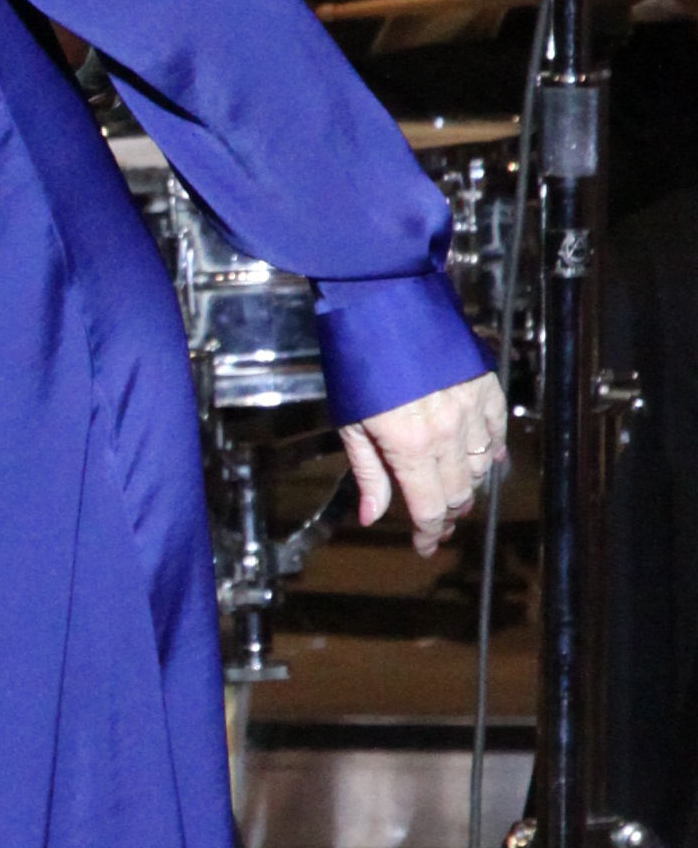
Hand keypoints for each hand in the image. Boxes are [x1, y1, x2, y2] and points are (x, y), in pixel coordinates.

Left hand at [341, 368, 511, 553]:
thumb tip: (372, 516)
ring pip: (482, 465)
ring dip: (468, 483)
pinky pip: (497, 430)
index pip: (430, 508)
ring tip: (452, 488)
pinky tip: (486, 458)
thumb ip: (368, 473)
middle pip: (460, 491)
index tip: (425, 545)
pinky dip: (493, 449)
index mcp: (411, 446)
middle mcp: (448, 432)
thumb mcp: (350, 423)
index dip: (430, 533)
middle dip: (448, 511)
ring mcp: (471, 408)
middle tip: (435, 520)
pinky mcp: (485, 385)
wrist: (382, 302)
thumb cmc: (356, 360)